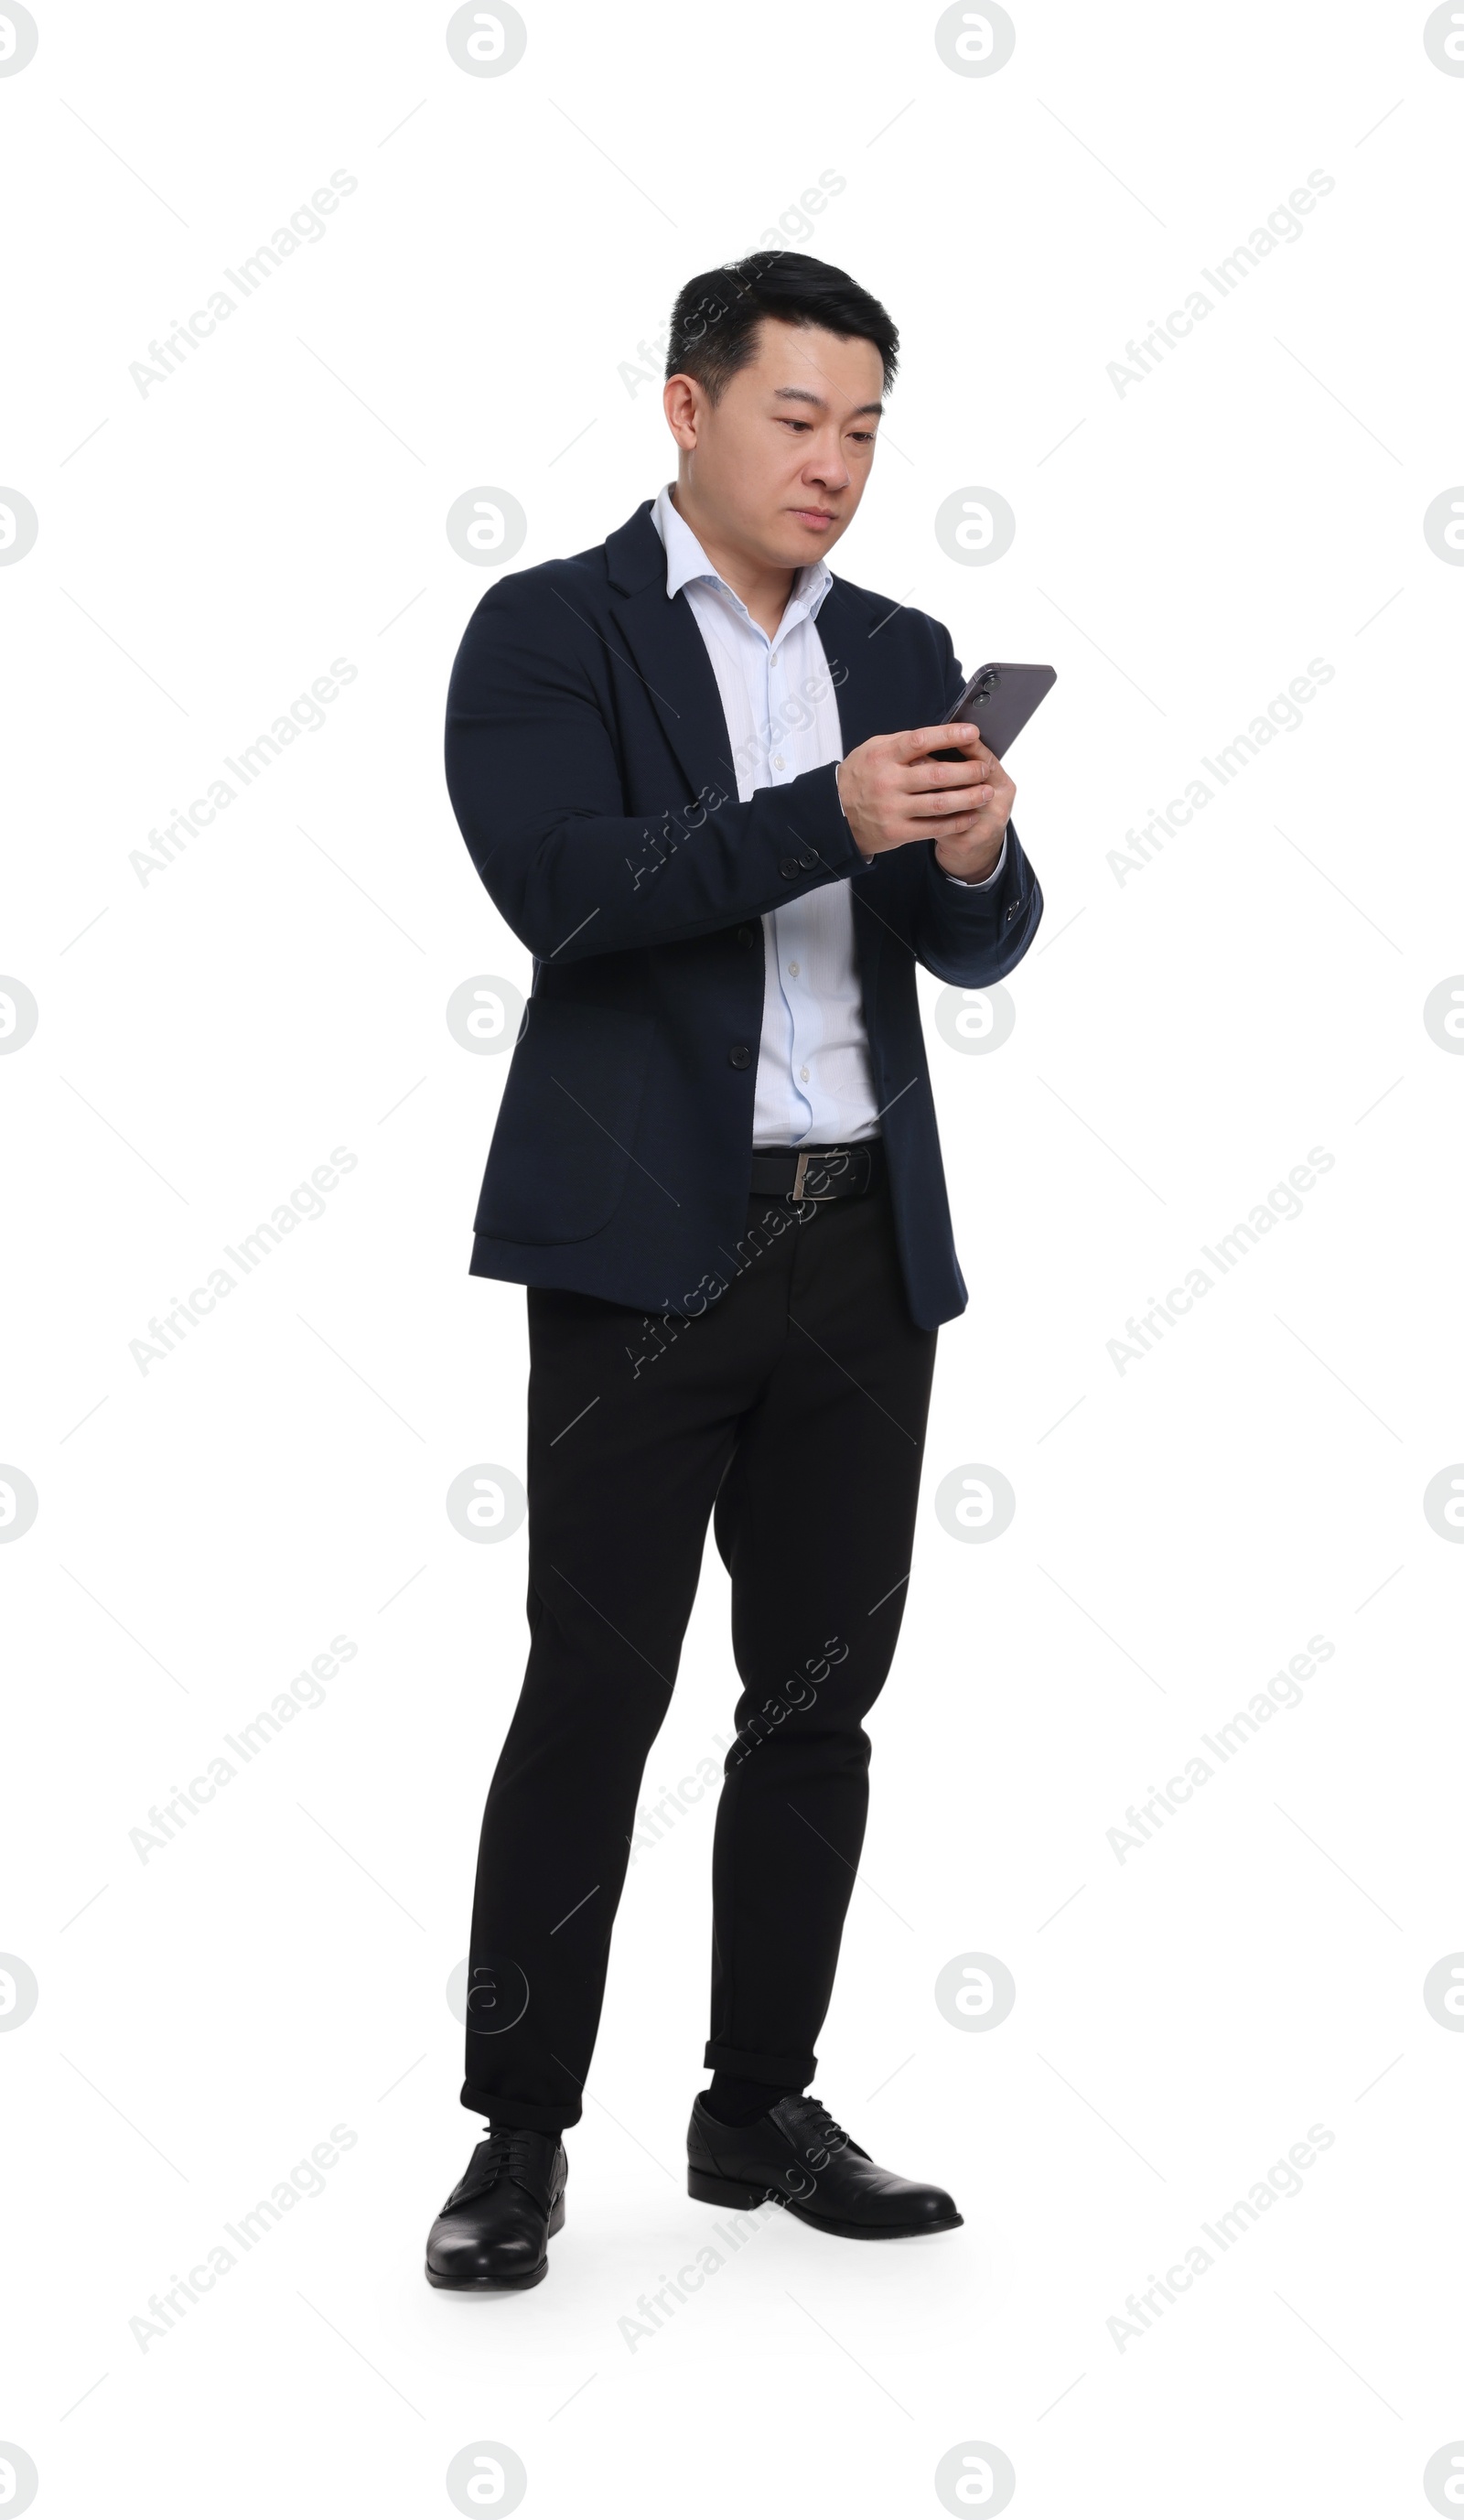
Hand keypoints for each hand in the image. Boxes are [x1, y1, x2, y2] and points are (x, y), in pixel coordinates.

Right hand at [836, 722, 1013, 879]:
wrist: (834, 813)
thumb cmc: (860, 776)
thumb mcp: (873, 750)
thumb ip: (903, 743)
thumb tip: (939, 736)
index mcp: (883, 756)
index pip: (920, 741)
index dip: (949, 735)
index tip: (972, 733)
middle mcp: (888, 781)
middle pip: (937, 774)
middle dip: (968, 771)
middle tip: (985, 768)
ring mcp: (892, 809)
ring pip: (940, 803)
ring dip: (969, 798)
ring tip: (987, 792)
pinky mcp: (897, 831)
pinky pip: (933, 827)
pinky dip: (956, 822)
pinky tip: (971, 816)